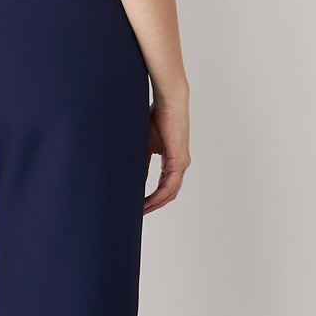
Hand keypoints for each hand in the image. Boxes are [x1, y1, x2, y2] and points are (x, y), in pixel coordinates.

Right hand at [144, 89, 189, 212]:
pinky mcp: (178, 160)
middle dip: (154, 206)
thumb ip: (142, 162)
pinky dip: (158, 196)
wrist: (168, 102)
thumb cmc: (157, 117)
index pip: (166, 186)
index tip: (139, 205)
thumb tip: (134, 179)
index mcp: (174, 161)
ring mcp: (181, 164)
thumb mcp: (146, 145)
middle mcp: (180, 165)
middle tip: (138, 213)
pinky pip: (169, 185)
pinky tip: (146, 201)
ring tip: (140, 211)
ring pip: (170, 193)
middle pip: (169, 194)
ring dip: (155, 204)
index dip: (153, 198)